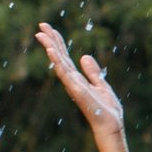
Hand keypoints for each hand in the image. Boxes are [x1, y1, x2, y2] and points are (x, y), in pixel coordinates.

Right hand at [35, 22, 125, 138]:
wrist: (110, 126)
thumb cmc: (107, 111)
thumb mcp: (102, 86)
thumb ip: (93, 72)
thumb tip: (84, 56)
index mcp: (78, 79)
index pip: (65, 57)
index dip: (58, 43)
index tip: (50, 29)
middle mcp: (72, 81)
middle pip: (59, 56)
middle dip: (50, 40)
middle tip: (41, 25)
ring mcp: (72, 85)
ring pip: (58, 62)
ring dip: (50, 47)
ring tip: (41, 33)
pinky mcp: (75, 89)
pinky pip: (64, 73)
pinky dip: (56, 61)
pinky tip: (51, 50)